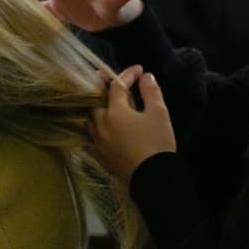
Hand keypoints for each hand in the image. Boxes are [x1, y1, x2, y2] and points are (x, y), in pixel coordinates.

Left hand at [90, 66, 175, 183]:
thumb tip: (146, 77)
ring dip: (93, 105)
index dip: (128, 74)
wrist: (153, 178)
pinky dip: (92, 126)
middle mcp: (101, 124)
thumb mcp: (159, 114)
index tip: (139, 70)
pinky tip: (97, 126)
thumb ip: (151, 92)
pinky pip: (89, 136)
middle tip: (104, 75)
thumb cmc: (157, 143)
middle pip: (94, 99)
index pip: (118, 86)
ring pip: (88, 118)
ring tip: (100, 100)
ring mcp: (97, 141)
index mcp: (115, 111)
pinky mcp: (99, 156)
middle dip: (99, 85)